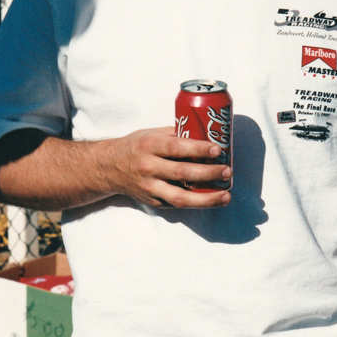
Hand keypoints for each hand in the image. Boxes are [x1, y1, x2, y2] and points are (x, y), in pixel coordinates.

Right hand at [103, 126, 231, 208]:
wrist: (108, 167)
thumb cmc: (136, 146)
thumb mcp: (151, 133)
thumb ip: (176, 135)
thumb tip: (206, 132)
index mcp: (149, 145)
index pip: (176, 148)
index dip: (198, 149)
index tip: (217, 149)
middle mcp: (148, 167)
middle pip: (182, 173)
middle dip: (208, 173)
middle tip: (227, 171)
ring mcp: (150, 187)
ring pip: (180, 197)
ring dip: (206, 198)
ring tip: (225, 195)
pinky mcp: (152, 202)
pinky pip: (176, 204)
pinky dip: (195, 203)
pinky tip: (211, 199)